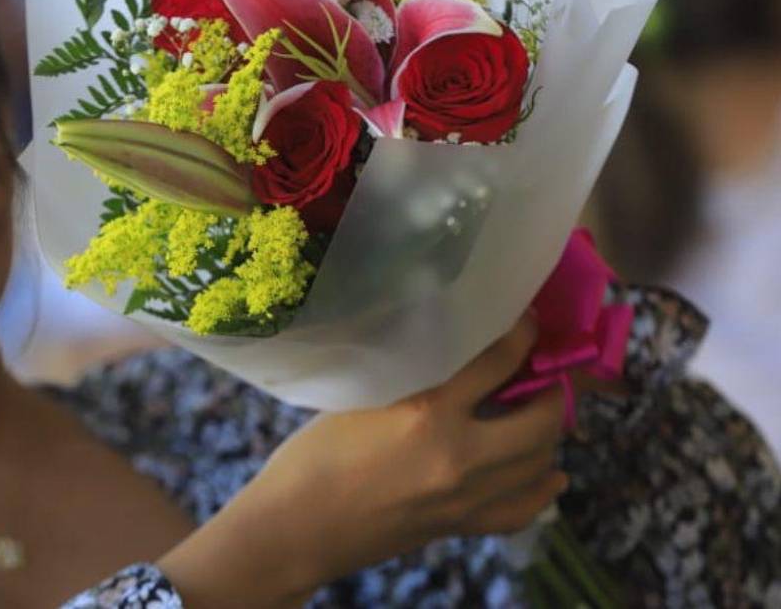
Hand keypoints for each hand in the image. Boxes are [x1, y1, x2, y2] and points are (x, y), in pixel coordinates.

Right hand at [159, 313, 567, 607]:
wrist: (296, 528)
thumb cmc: (313, 456)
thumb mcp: (360, 398)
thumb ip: (412, 377)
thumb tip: (452, 352)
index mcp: (427, 411)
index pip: (498, 361)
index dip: (522, 334)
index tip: (527, 320)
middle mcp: (459, 455)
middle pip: (540, 419)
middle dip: (552, 390)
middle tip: (542, 371)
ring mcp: (465, 497)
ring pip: (539, 463)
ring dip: (549, 434)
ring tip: (540, 411)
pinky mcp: (461, 525)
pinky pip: (522, 509)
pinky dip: (542, 488)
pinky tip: (550, 474)